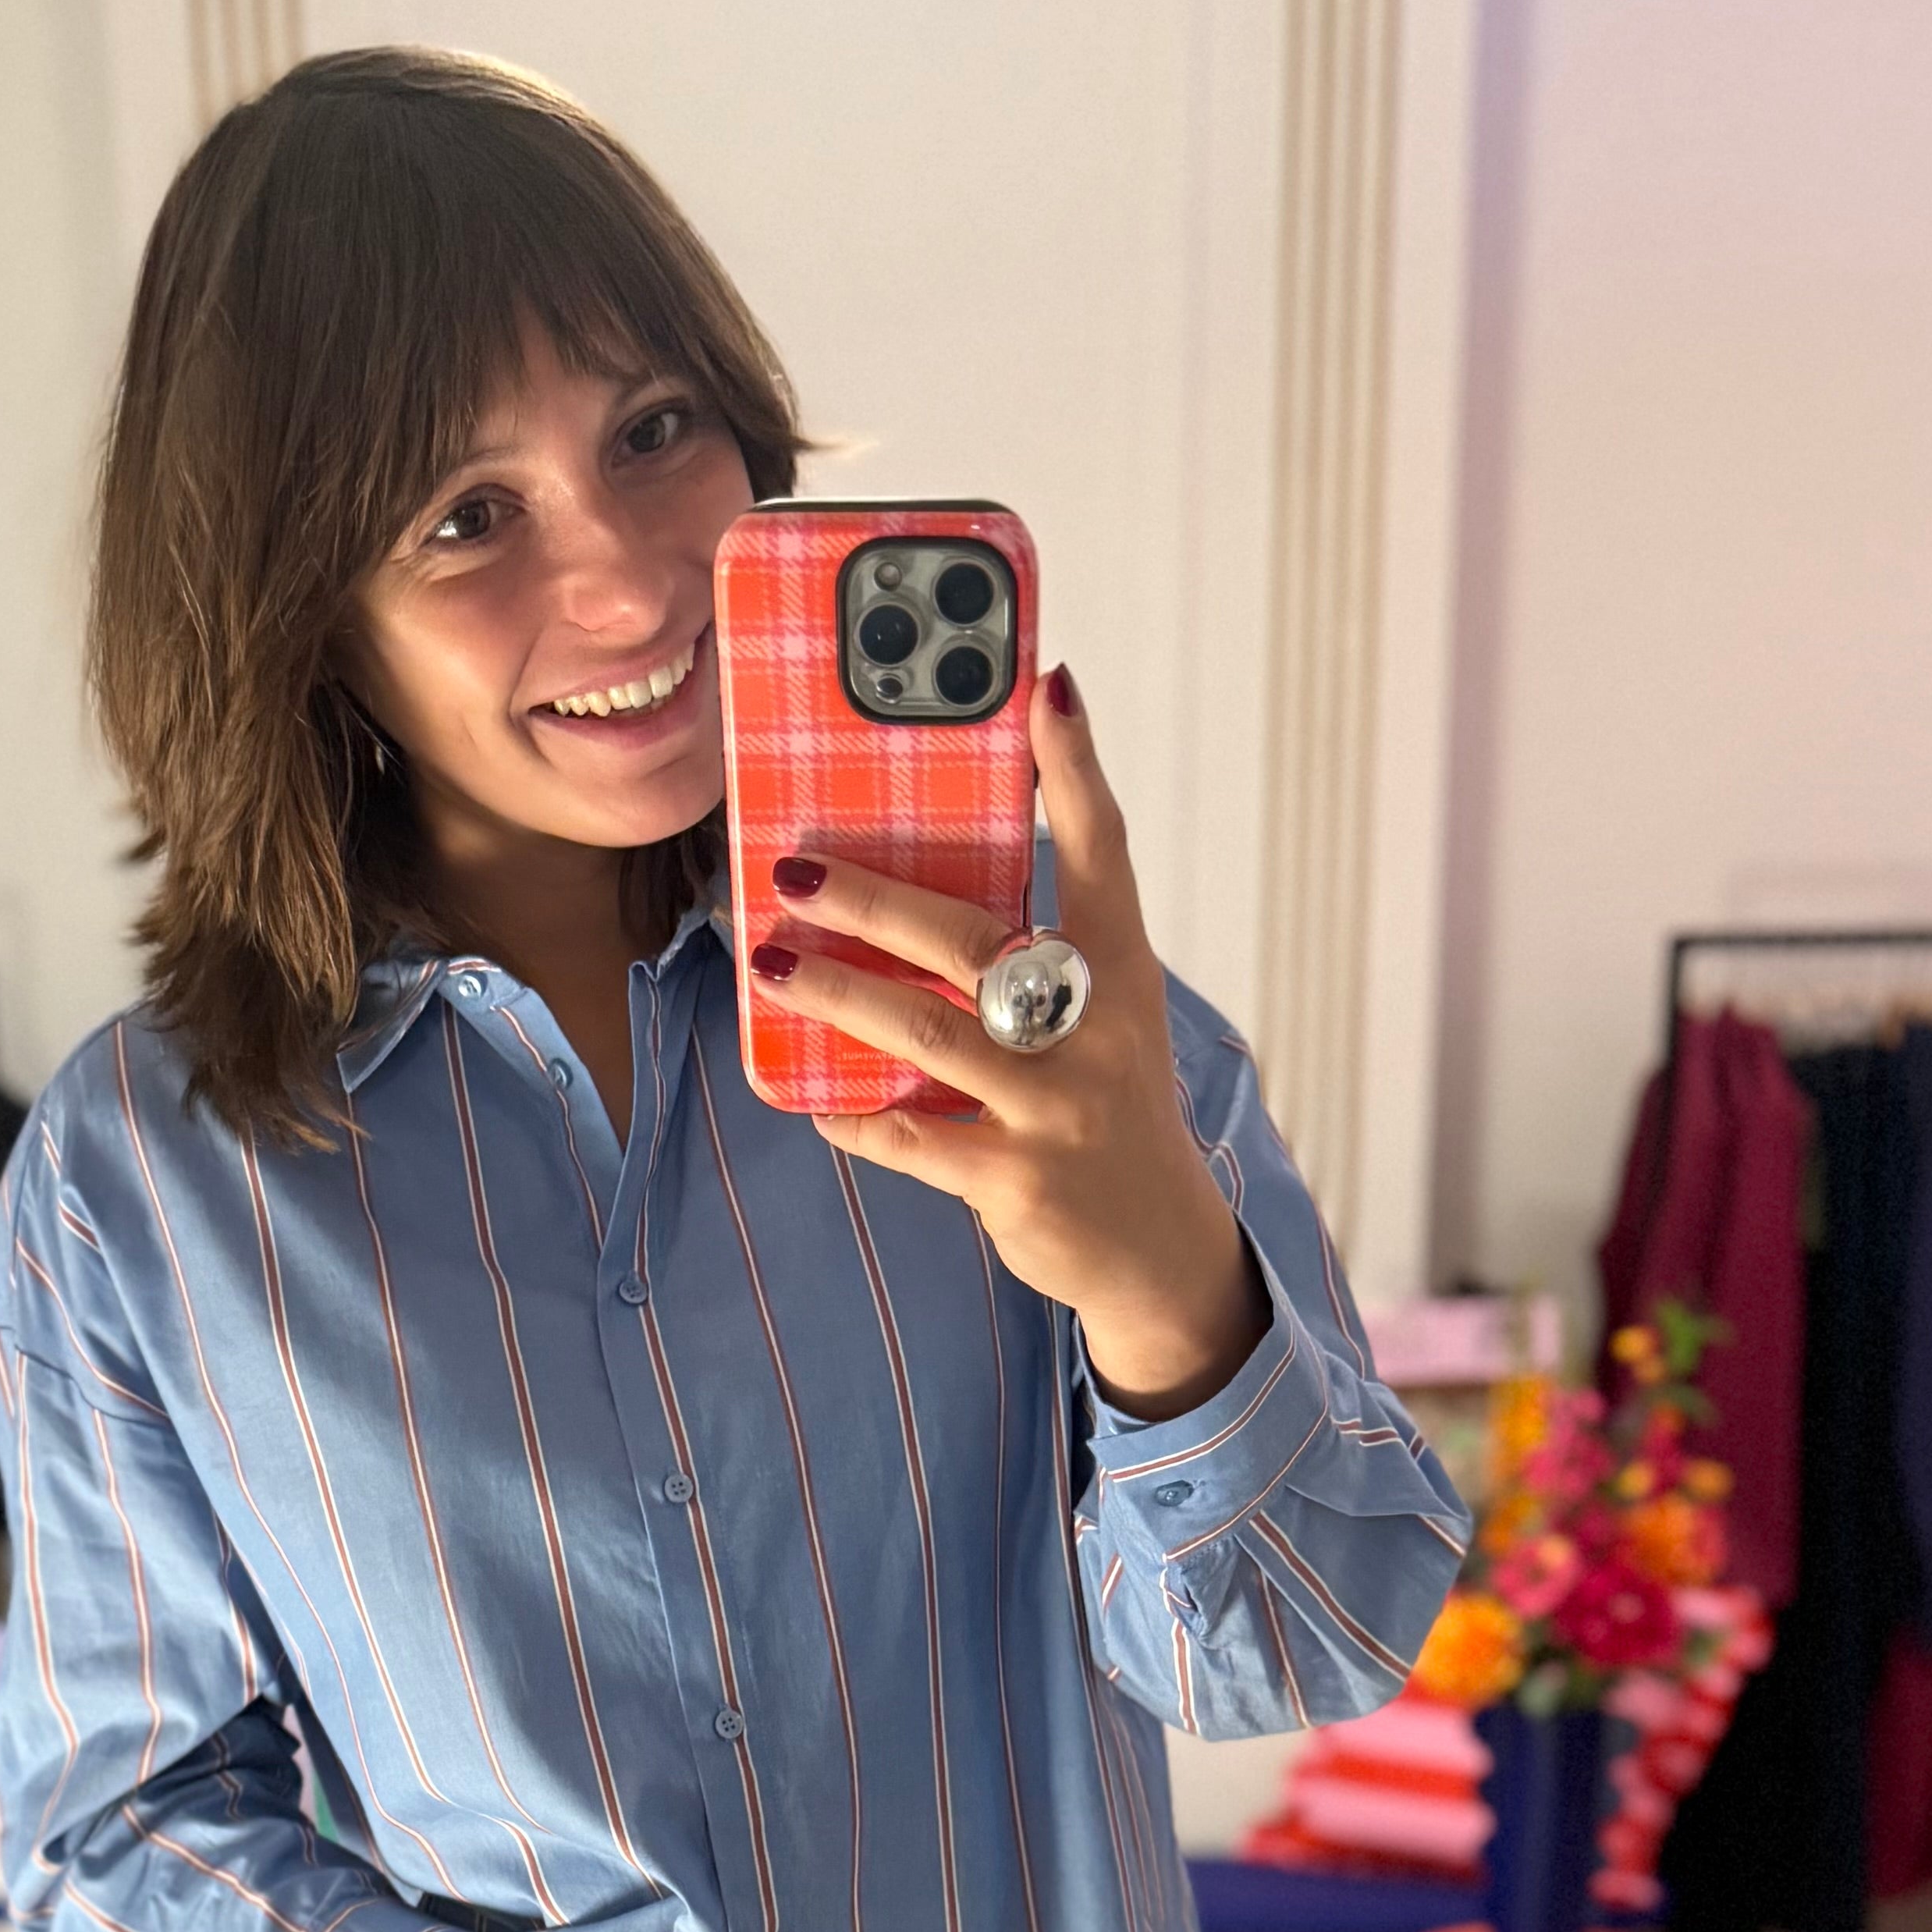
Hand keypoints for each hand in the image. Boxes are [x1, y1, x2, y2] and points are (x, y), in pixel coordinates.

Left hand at [745, 667, 1265, 1419]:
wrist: (1158, 1246)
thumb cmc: (1106, 1105)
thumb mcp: (1100, 1019)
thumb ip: (1035, 954)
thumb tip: (916, 886)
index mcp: (1120, 971)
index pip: (1103, 850)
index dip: (1075, 767)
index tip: (1044, 684)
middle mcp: (1095, 1030)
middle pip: (973, 940)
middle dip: (876, 899)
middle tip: (794, 868)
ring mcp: (1057, 1108)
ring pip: (928, 1033)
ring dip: (839, 995)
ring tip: (773, 967)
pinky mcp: (1018, 1179)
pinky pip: (914, 1138)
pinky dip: (857, 1117)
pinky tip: (810, 1100)